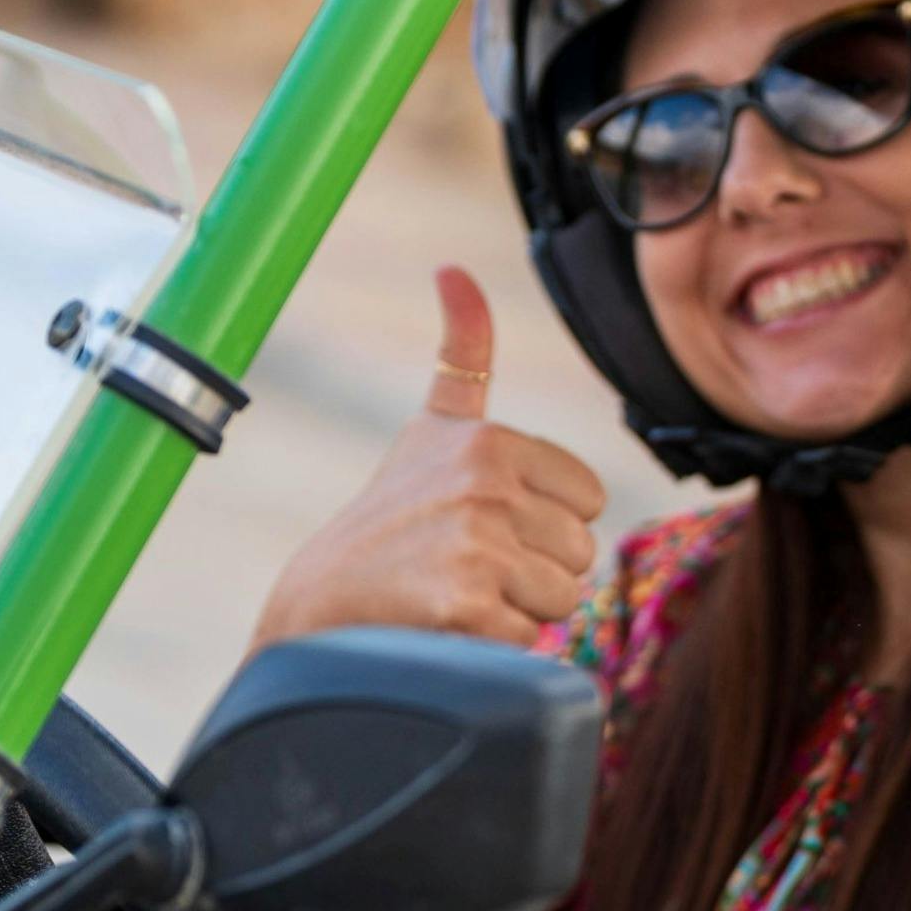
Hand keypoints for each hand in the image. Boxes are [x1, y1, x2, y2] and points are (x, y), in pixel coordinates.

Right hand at [254, 266, 607, 648]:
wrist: (320, 608)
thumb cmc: (390, 519)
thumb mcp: (431, 428)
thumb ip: (463, 354)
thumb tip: (453, 267)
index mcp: (491, 441)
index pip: (590, 501)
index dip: (545, 522)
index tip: (486, 521)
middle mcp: (485, 485)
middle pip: (581, 553)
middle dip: (534, 571)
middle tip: (466, 563)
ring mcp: (475, 545)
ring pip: (563, 598)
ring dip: (518, 609)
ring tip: (456, 590)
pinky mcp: (465, 605)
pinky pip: (529, 637)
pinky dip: (492, 643)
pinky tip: (444, 623)